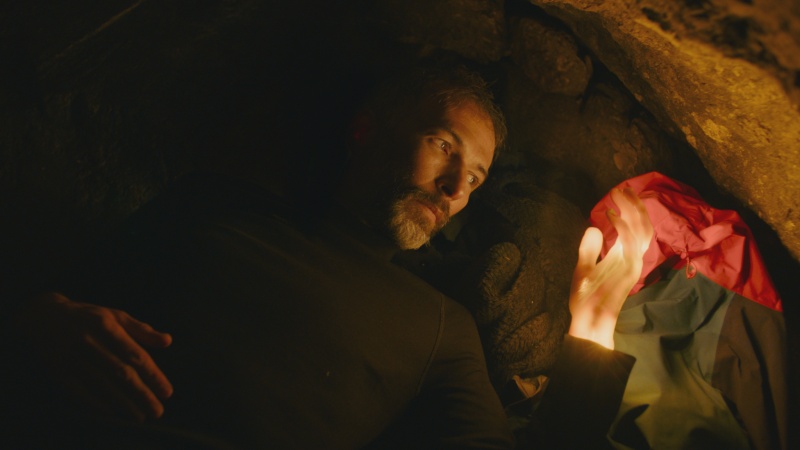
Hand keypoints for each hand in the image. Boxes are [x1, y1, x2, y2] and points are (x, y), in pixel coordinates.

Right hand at [12, 292, 172, 421]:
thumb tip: (168, 341)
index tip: (167, 392)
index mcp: (107, 325)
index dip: (152, 375)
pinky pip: (78, 391)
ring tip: (139, 416)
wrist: (45, 316)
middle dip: (141, 394)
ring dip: (122, 403)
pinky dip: (95, 403)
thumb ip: (141, 330)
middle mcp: (90, 341)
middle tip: (157, 411)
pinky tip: (111, 413)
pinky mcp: (57, 369)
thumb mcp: (116, 316)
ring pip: (102, 384)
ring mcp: (72, 356)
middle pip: (120, 373)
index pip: (135, 355)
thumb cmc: (89, 316)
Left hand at [568, 188, 653, 348]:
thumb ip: (589, 248)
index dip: (631, 208)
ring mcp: (632, 264)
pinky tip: (610, 215)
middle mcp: (631, 257)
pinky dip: (622, 227)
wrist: (587, 320)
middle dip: (635, 204)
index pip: (634, 226)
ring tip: (619, 195)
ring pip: (642, 231)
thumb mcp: (583, 267)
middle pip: (643, 225)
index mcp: (622, 255)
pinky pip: (631, 244)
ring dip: (632, 210)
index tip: (620, 192)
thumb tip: (594, 227)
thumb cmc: (586, 298)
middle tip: (622, 189)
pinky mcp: (629, 271)